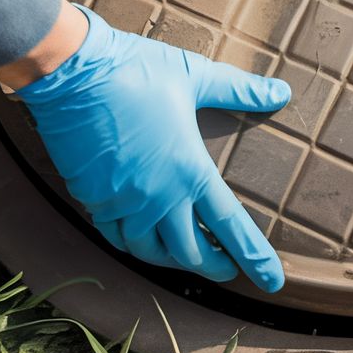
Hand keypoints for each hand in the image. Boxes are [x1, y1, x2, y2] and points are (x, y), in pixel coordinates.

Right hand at [9, 5, 290, 290]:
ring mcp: (122, 202)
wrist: (72, 73)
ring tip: (187, 255)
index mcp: (189, 170)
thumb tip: (280, 91)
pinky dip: (134, 243)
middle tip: (228, 268)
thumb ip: (239, 91)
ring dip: (172, 259)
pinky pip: (116, 235)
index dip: (253, 257)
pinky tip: (141, 236)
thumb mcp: (195, 77)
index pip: (230, 226)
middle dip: (213, 266)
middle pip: (191, 252)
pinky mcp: (93, 198)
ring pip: (150, 251)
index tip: (272, 281)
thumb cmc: (135, 71)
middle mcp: (158, 196)